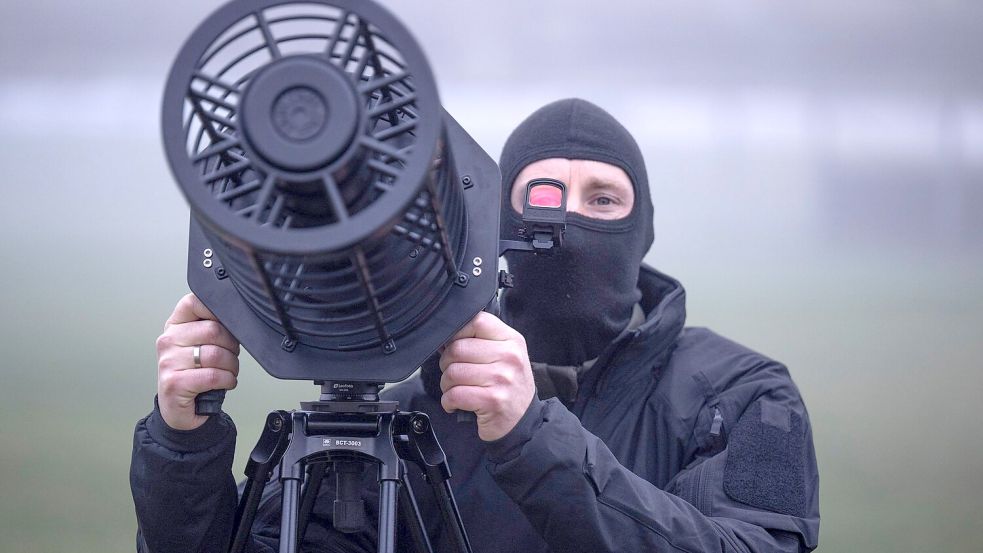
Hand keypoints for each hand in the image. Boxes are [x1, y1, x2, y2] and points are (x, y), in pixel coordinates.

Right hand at [155, 293, 240, 430]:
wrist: (179, 408)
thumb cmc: (194, 373)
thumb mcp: (199, 345)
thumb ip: (212, 327)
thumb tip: (237, 317)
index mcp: (175, 326)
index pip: (194, 302)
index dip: (218, 311)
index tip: (228, 325)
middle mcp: (168, 341)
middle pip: (213, 330)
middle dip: (232, 346)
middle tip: (230, 356)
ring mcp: (168, 362)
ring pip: (216, 354)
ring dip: (232, 366)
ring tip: (228, 371)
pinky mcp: (174, 383)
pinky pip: (213, 375)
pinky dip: (227, 380)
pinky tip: (225, 382)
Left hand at [438, 312, 535, 440]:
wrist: (523, 421)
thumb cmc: (508, 386)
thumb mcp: (505, 356)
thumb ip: (481, 341)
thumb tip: (445, 337)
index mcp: (512, 340)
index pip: (476, 321)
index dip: (457, 333)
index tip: (454, 346)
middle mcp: (510, 356)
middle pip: (457, 348)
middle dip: (446, 364)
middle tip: (454, 374)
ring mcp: (502, 379)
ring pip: (453, 372)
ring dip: (446, 385)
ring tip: (456, 390)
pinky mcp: (492, 400)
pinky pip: (454, 395)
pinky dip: (448, 402)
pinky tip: (455, 403)